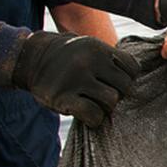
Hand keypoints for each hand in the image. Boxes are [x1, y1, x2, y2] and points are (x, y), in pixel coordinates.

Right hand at [12, 33, 137, 126]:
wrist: (29, 58)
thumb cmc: (67, 57)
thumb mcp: (89, 47)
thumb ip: (110, 59)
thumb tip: (136, 79)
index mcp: (98, 48)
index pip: (132, 68)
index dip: (128, 78)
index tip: (114, 81)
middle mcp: (88, 61)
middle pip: (124, 86)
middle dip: (118, 93)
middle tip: (103, 95)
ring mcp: (75, 79)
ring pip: (111, 101)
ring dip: (105, 107)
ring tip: (94, 103)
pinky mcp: (62, 97)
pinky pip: (93, 114)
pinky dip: (94, 119)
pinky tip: (86, 114)